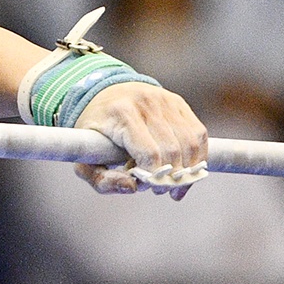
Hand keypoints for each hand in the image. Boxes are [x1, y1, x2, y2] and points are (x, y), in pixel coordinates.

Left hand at [73, 82, 208, 197]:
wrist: (101, 94)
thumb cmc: (94, 131)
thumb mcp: (84, 159)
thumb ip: (103, 180)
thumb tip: (133, 188)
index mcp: (120, 113)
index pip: (149, 153)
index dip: (154, 177)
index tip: (148, 187)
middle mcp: (145, 102)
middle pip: (172, 150)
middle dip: (171, 177)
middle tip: (160, 189)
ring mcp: (164, 100)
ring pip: (190, 142)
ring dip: (188, 170)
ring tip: (174, 184)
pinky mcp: (177, 102)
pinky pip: (198, 133)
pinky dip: (198, 156)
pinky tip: (188, 171)